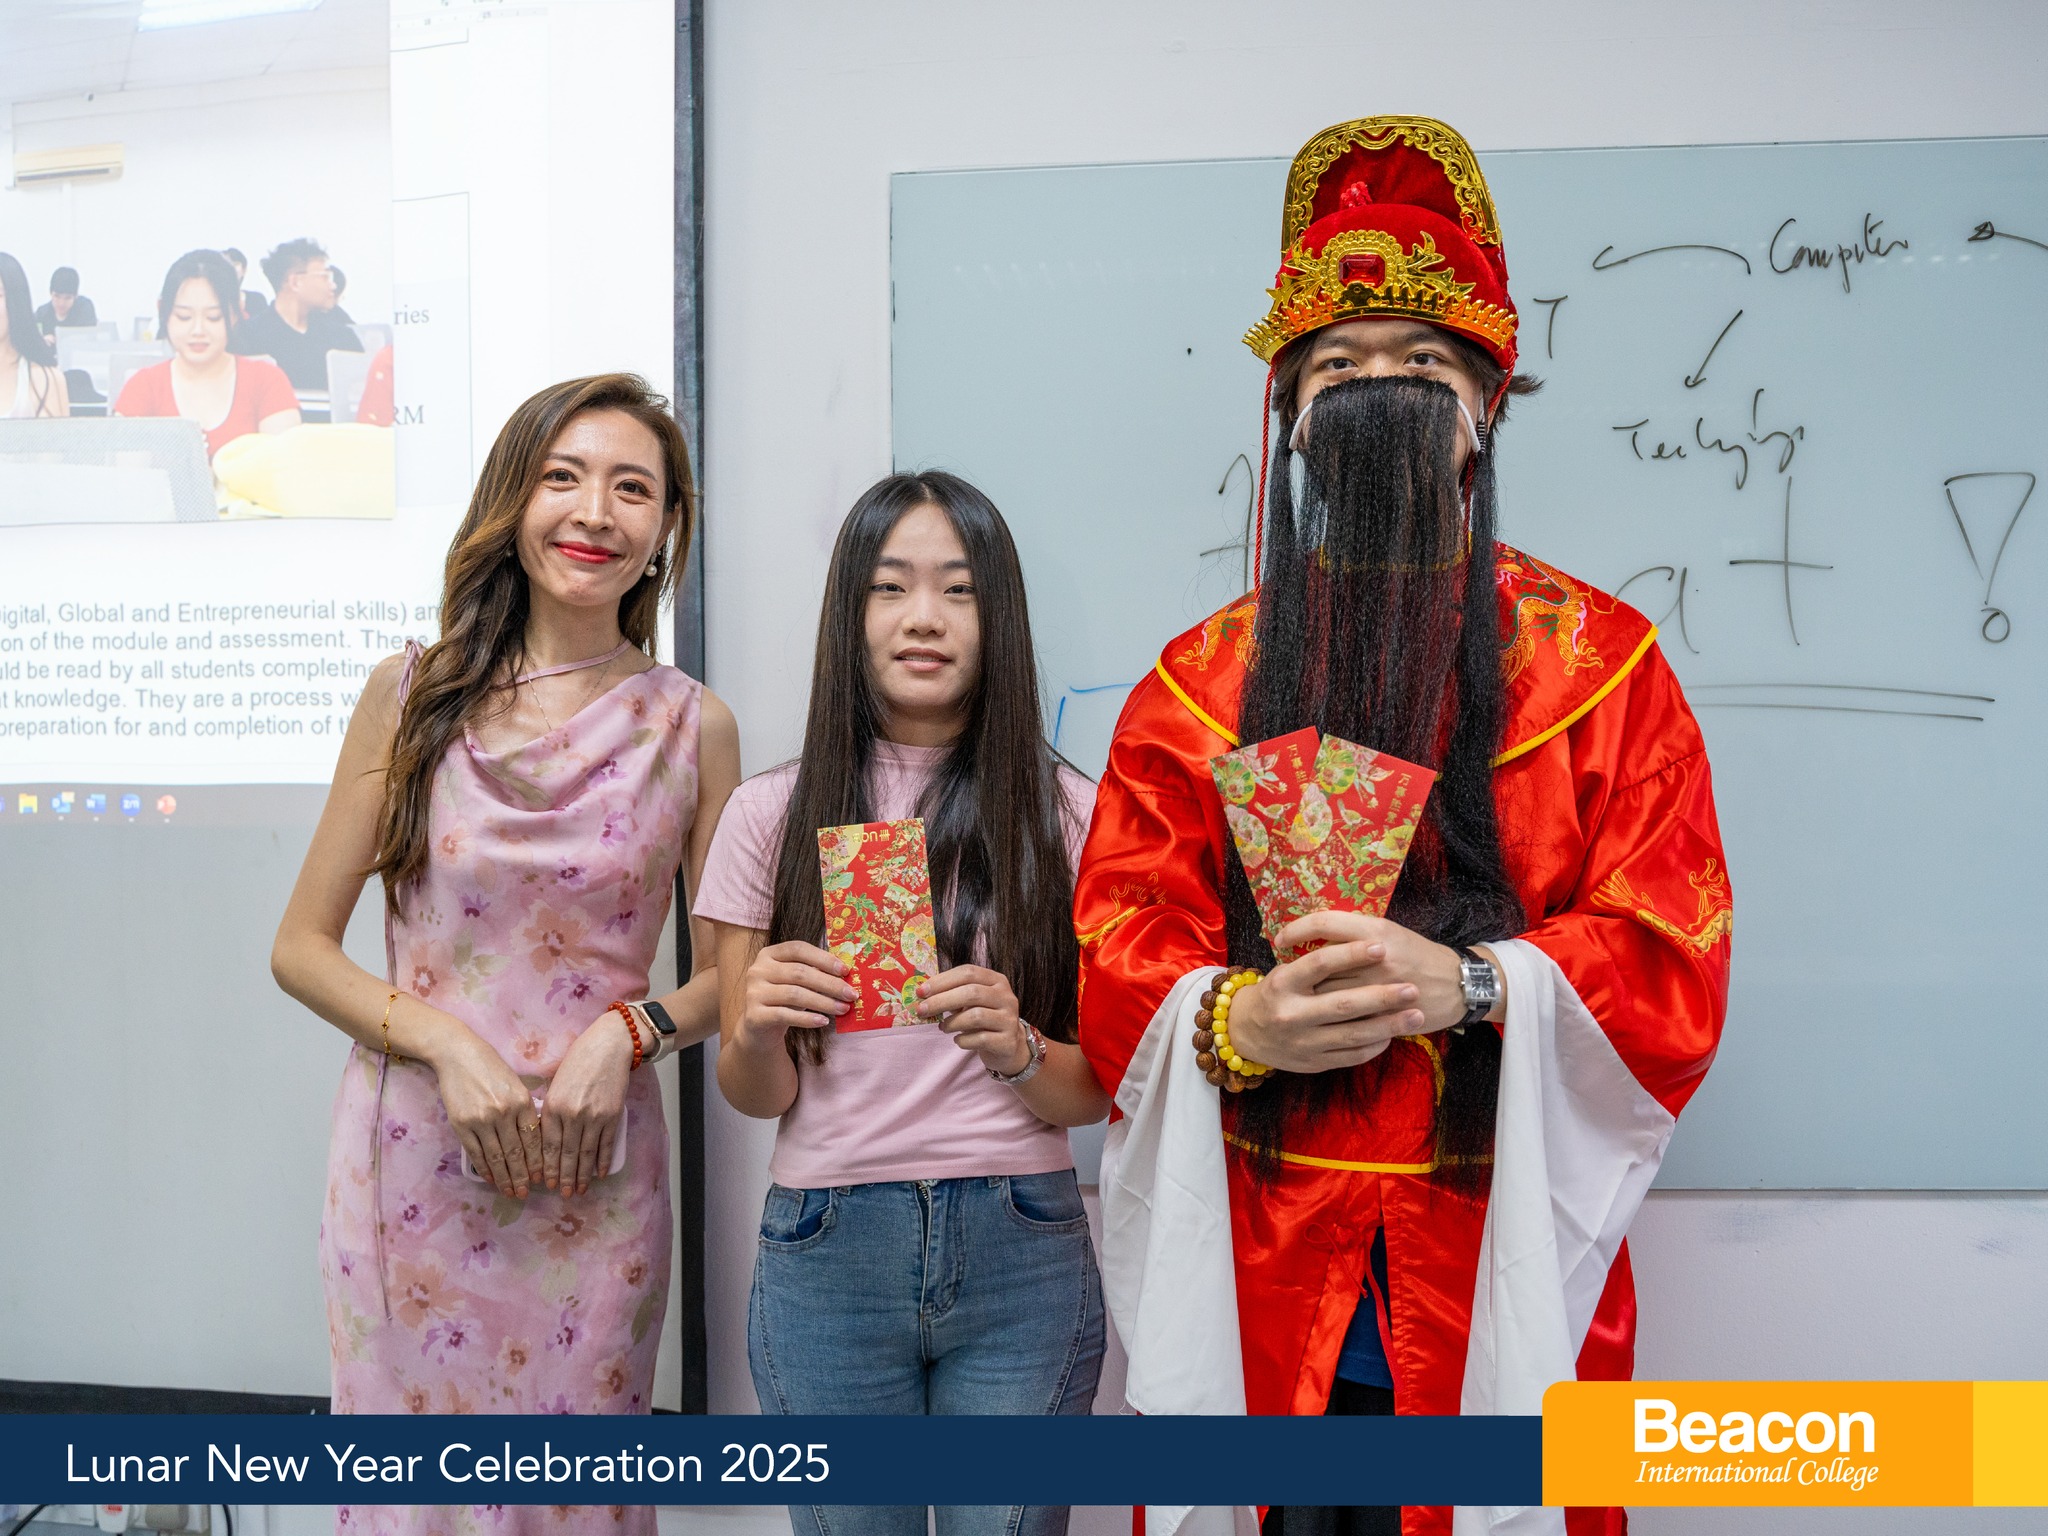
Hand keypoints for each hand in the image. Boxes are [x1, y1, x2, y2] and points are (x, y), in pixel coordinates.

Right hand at [429, 1031, 542, 1198]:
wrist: (458, 1055)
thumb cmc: (491, 1067)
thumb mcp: (516, 1084)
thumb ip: (525, 1110)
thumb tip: (534, 1140)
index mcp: (522, 1102)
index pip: (534, 1140)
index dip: (538, 1162)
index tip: (541, 1177)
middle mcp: (504, 1113)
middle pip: (516, 1153)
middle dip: (522, 1177)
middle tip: (525, 1193)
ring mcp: (481, 1120)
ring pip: (496, 1157)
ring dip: (504, 1178)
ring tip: (510, 1192)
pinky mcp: (462, 1125)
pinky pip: (476, 1153)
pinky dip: (484, 1168)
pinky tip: (490, 1178)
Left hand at [541, 1011, 634, 1195]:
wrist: (609, 1046)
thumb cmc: (578, 1061)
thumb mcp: (555, 1084)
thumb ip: (551, 1111)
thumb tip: (546, 1140)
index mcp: (553, 1106)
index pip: (548, 1146)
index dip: (547, 1167)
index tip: (545, 1182)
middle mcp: (573, 1115)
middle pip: (567, 1155)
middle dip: (564, 1177)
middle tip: (562, 1193)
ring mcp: (595, 1117)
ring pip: (586, 1154)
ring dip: (582, 1175)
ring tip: (579, 1190)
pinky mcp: (613, 1115)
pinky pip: (606, 1145)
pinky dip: (602, 1161)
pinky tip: (598, 1174)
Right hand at [735, 941, 852, 1052]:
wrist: (759, 1028)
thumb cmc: (784, 999)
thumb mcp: (796, 982)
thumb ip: (815, 972)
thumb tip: (847, 973)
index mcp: (769, 954)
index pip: (798, 949)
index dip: (823, 958)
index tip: (845, 970)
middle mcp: (758, 970)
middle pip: (799, 973)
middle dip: (829, 984)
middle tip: (851, 994)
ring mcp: (753, 992)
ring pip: (794, 994)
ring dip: (823, 1002)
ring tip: (843, 1009)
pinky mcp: (754, 1015)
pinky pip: (785, 1015)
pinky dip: (807, 1019)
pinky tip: (824, 1021)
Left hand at [918, 965, 1029, 1075]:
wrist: (1010, 1046)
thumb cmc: (984, 1019)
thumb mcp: (972, 1002)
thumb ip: (953, 994)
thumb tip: (923, 993)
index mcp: (996, 980)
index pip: (968, 973)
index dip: (942, 981)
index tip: (921, 991)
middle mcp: (1006, 997)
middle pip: (971, 993)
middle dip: (941, 1001)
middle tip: (922, 1010)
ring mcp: (1009, 1019)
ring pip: (976, 1016)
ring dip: (952, 1023)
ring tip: (943, 1027)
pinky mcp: (1008, 1041)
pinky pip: (980, 1039)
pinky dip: (963, 1040)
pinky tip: (958, 1040)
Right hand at [1222, 909, 1459, 1073]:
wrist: (1244, 1032)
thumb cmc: (1276, 993)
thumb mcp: (1285, 971)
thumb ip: (1315, 962)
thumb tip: (1360, 944)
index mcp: (1283, 983)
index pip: (1320, 963)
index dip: (1352, 954)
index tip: (1381, 946)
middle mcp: (1291, 1013)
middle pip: (1343, 1003)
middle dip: (1381, 995)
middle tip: (1411, 988)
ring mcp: (1303, 1041)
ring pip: (1353, 1033)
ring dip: (1388, 1024)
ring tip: (1416, 1013)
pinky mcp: (1313, 1062)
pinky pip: (1351, 1055)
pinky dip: (1375, 1044)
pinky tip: (1393, 1034)